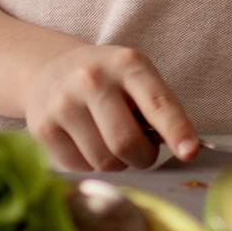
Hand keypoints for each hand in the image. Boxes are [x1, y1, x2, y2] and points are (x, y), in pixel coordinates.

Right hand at [24, 43, 199, 171]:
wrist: (51, 69)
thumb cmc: (108, 79)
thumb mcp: (136, 76)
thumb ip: (156, 107)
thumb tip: (179, 147)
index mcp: (127, 64)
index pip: (156, 102)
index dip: (176, 130)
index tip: (189, 152)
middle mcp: (93, 79)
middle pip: (126, 142)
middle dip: (143, 158)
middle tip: (143, 153)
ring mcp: (64, 103)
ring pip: (103, 160)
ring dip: (118, 164)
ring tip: (113, 143)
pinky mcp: (42, 127)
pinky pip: (79, 166)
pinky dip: (91, 164)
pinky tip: (88, 143)